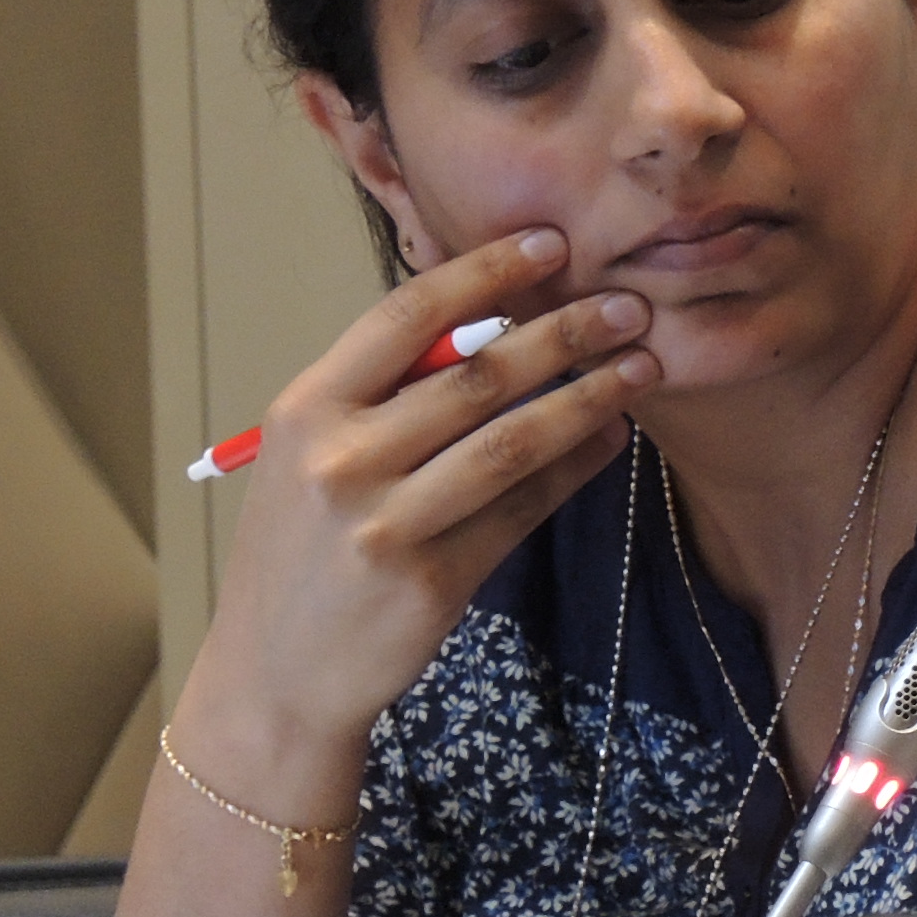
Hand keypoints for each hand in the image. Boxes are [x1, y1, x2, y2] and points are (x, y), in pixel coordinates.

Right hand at [156, 231, 656, 900]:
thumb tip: (493, 323)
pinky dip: (577, 466)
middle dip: (563, 332)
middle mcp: (341, 459)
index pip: (404, 317)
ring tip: (642, 365)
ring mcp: (388, 522)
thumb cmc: (303, 548)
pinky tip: (615, 437)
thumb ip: (382, 397)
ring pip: (513, 440)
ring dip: (589, 396)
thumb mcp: (310, 458)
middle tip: (628, 305)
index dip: (484, 273)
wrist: (274, 673)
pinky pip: (524, 507)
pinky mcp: (434, 578)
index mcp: (307, 410)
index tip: (550, 243)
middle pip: (476, 375)